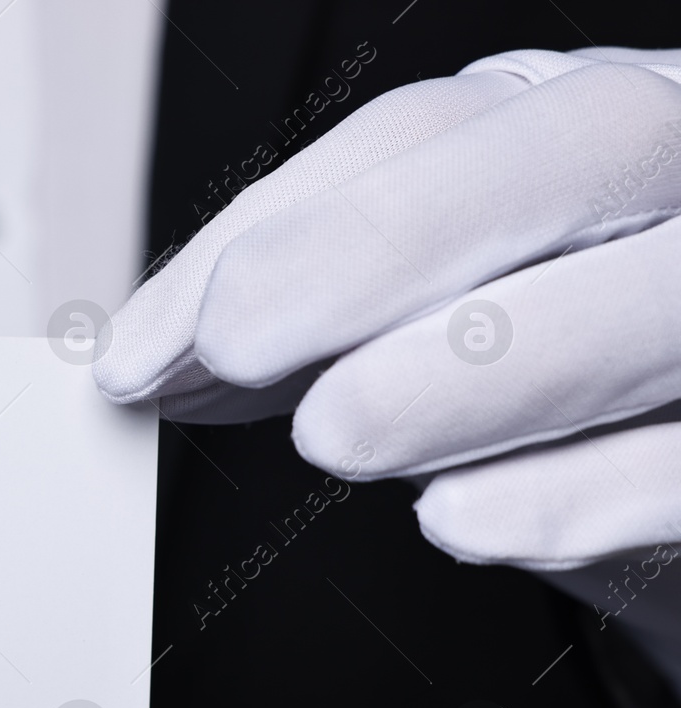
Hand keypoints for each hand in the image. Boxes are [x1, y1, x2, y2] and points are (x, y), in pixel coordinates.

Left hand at [95, 47, 680, 691]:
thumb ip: (317, 304)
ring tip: (335, 431)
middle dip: (382, 242)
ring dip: (472, 369)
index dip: (274, 224)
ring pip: (660, 297)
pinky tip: (459, 519)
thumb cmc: (557, 354)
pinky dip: (573, 494)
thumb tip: (155, 355)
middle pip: (580, 146)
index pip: (429, 128)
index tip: (145, 344)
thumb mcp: (437, 300)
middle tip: (235, 344)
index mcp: (581, 121)